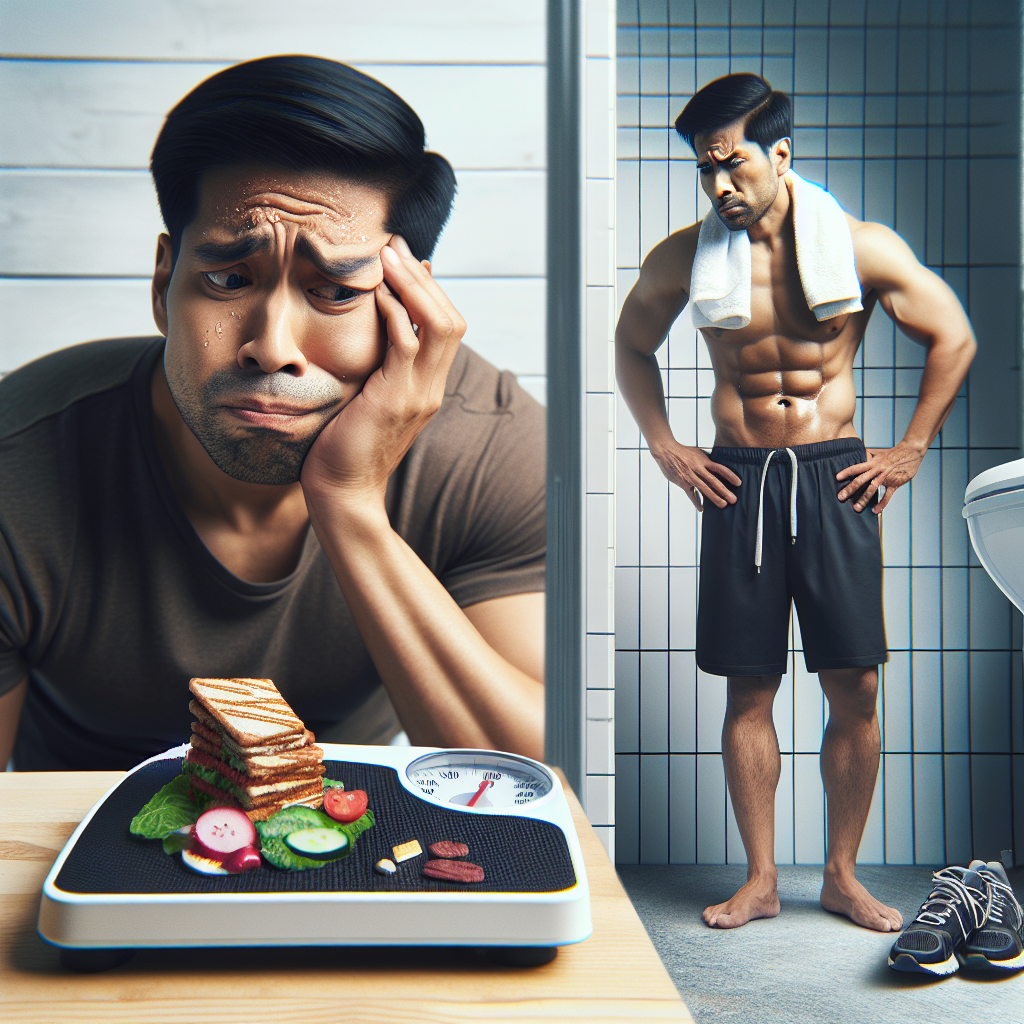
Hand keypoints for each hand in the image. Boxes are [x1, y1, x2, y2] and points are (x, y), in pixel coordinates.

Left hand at [301, 235, 465, 504]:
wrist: (344, 492)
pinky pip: (405, 344)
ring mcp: (419, 394)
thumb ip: (375, 367)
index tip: (402, 260)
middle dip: (424, 279)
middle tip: (395, 246)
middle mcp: (431, 388)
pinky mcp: (397, 399)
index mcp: (427, 386)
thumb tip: (365, 333)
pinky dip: (394, 312)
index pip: (446, 327)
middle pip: (452, 320)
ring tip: (388, 257)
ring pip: (438, 326)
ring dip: (413, 285)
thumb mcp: (366, 397)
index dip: (429, 291)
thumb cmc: (343, 446)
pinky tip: (374, 293)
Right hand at [650, 440, 740, 509]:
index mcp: (703, 461)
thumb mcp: (698, 452)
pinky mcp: (682, 482)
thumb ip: (707, 460)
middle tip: (733, 499)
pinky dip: (696, 501)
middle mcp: (698, 469)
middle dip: (724, 491)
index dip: (730, 476)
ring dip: (714, 498)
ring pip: (704, 489)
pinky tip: (702, 508)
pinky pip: (691, 494)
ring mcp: (690, 477)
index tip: (738, 483)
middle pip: (714, 481)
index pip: (720, 469)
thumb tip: (718, 466)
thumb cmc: (682, 451)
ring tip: (723, 505)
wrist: (666, 451)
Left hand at [836, 441, 923, 512]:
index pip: (857, 467)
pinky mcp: (895, 483)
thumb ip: (871, 457)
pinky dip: (882, 504)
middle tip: (841, 497)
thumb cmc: (895, 453)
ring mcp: (886, 477)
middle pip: (861, 480)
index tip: (837, 478)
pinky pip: (887, 495)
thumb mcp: (880, 453)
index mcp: (873, 463)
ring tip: (856, 508)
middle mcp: (878, 470)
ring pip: (872, 489)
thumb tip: (862, 454)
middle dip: (850, 489)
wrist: (911, 451)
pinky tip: (876, 511)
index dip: (847, 472)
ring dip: (864, 499)